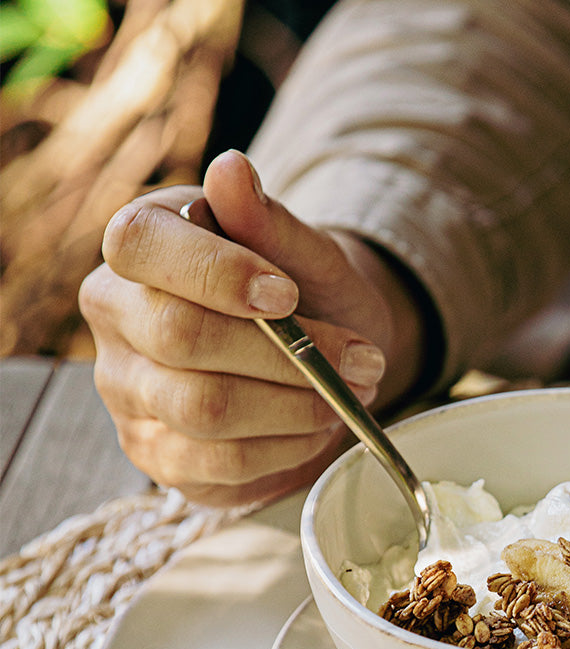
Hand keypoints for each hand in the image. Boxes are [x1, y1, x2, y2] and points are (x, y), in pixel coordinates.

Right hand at [79, 149, 425, 506]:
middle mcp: (114, 314)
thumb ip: (271, 222)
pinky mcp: (156, 453)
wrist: (323, 354)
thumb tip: (232, 170)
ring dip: (297, 406)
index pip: (143, 246)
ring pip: (204, 408)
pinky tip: (318, 428)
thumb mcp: (307, 253)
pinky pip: (220, 463)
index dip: (217, 273)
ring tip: (348, 393)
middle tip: (361, 361)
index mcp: (139, 243)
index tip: (288, 294)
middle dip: (286, 355)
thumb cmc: (307, 295)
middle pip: (181, 338)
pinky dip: (287, 448)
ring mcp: (127, 390)